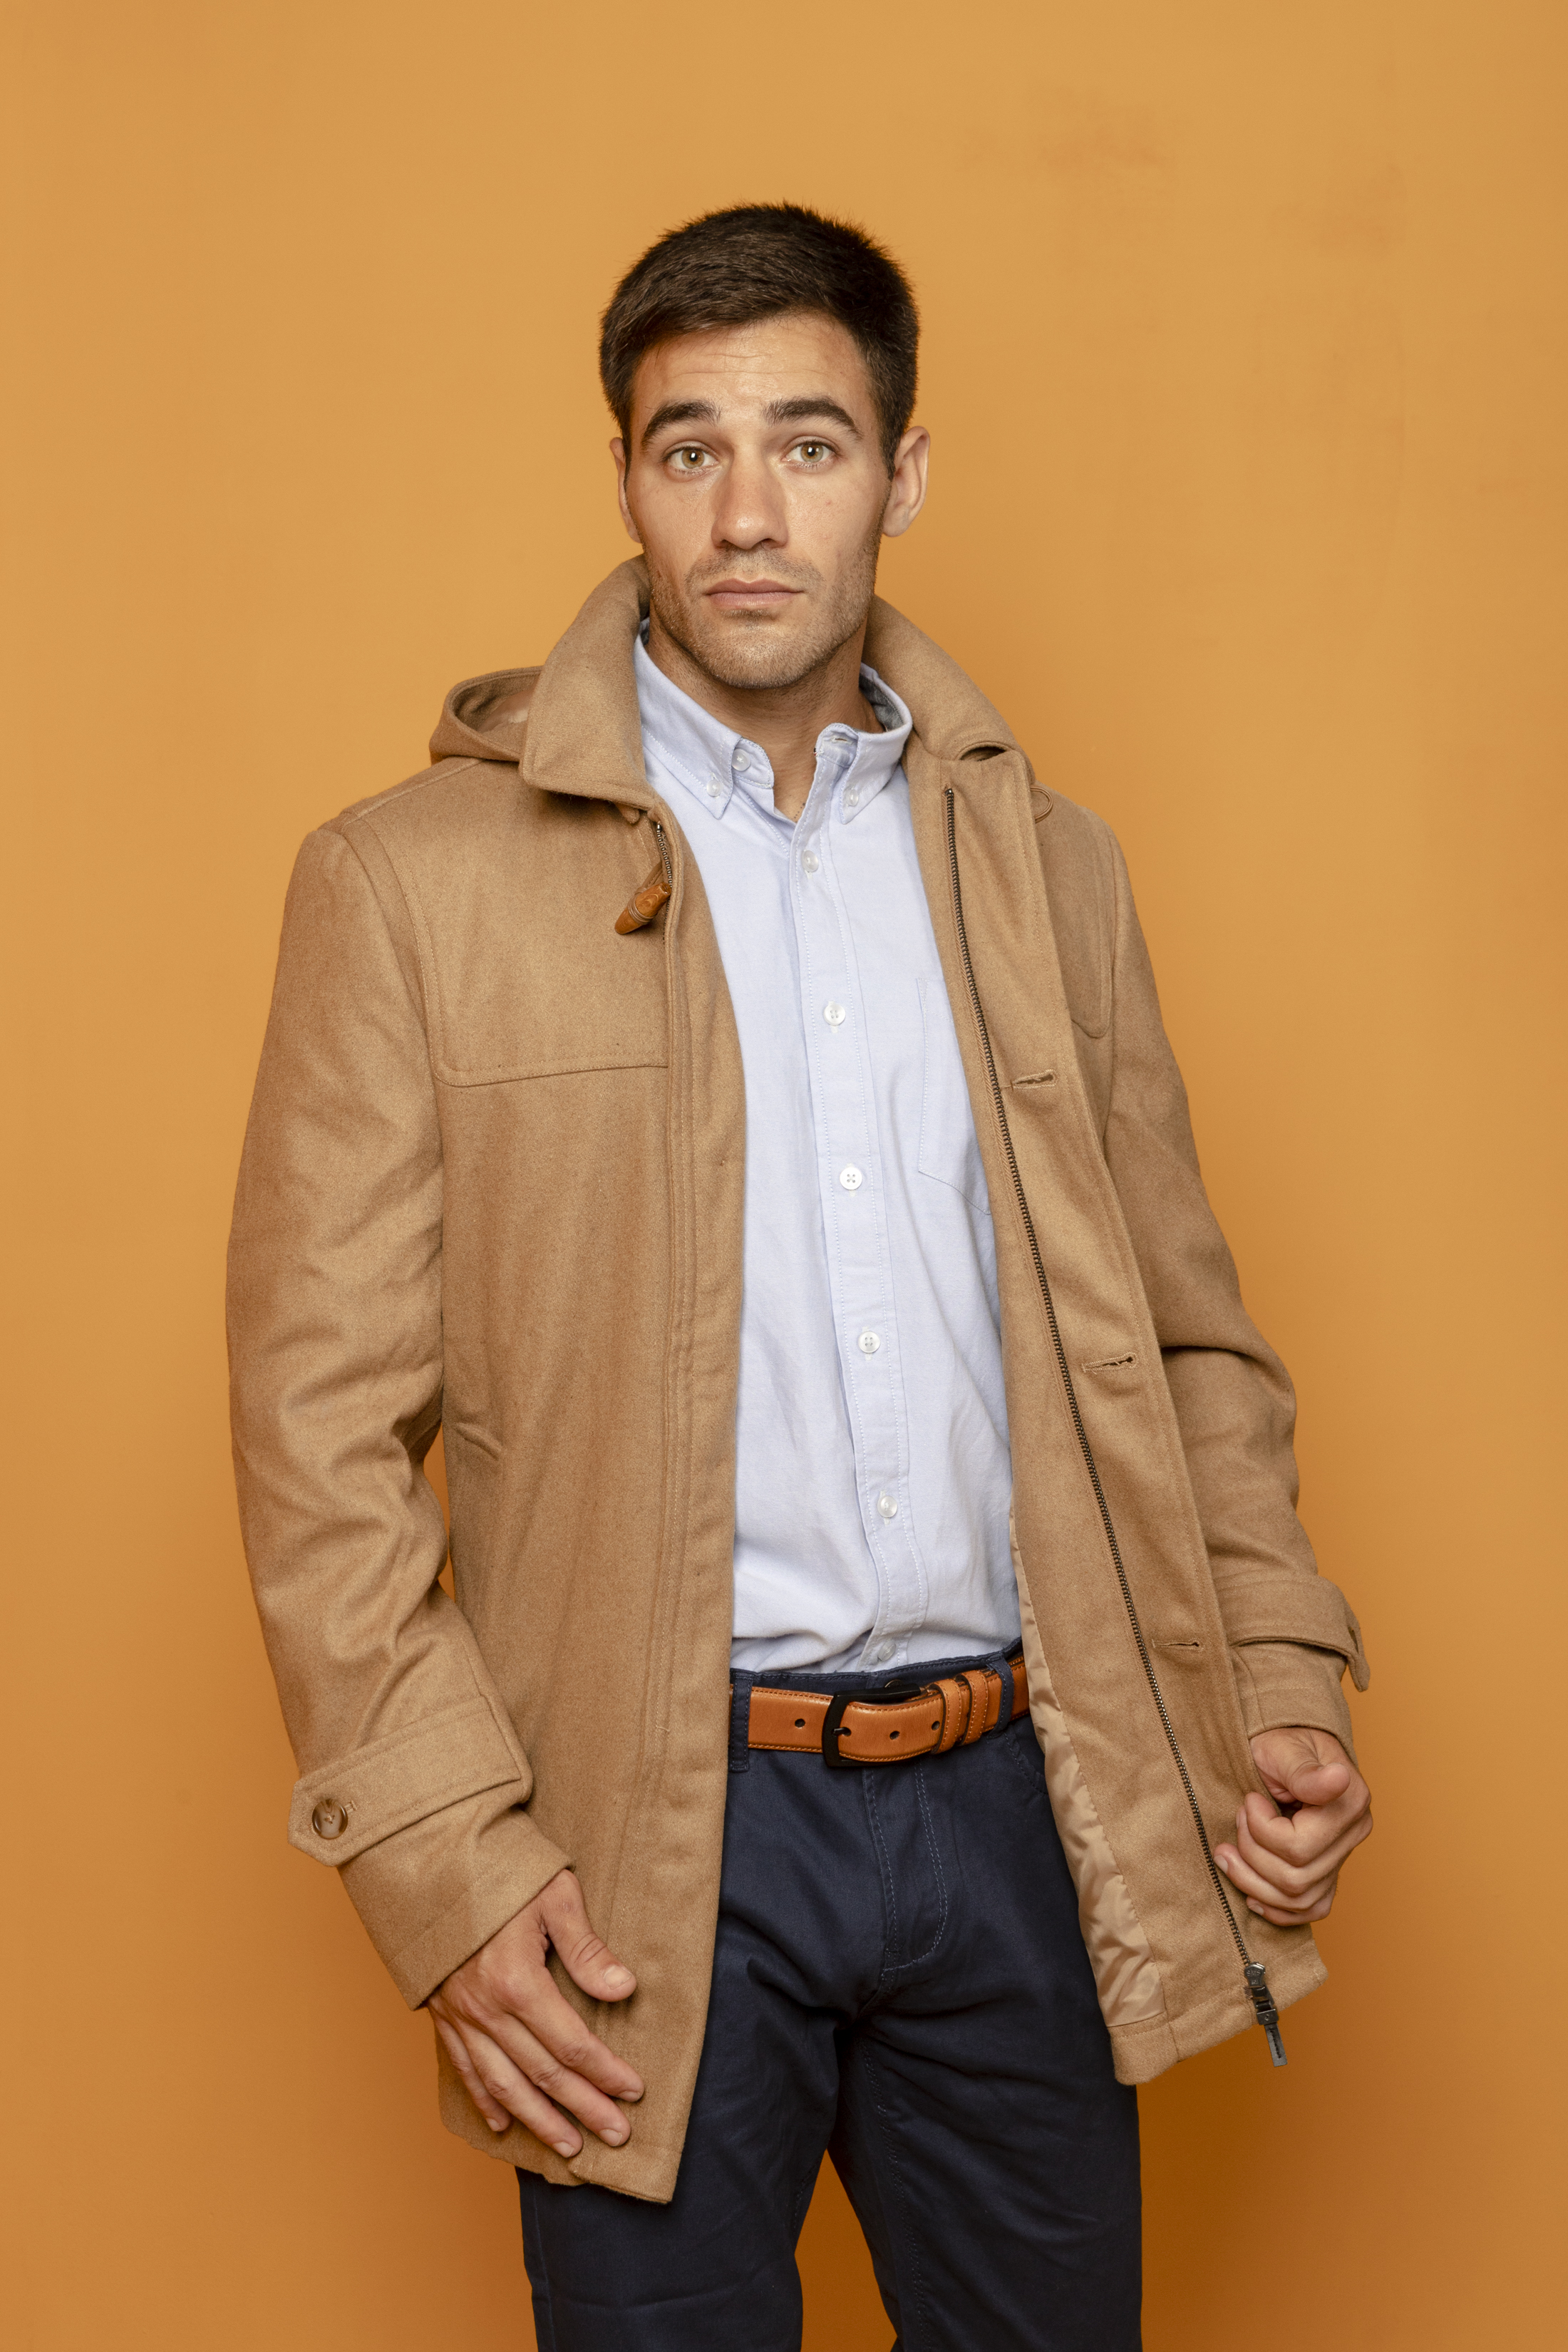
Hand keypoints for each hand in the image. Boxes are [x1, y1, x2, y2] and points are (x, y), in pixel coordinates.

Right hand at [428, 1868, 642, 2155]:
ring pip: (504, 2083)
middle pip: (542, 2073)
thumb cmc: (500, 1869)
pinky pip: (465, 2067)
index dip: (605, 2071)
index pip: (571, 2043)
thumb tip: (625, 1990)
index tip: (634, 2091)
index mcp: (517, 1980)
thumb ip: (587, 1949)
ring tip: (569, 2147)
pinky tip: (503, 2124)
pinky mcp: (442, 2012)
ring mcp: (460, 2014)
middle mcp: (485, 2008)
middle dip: (583, 2107)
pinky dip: (485, 2100)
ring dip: (539, 2120)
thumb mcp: (554, 1895)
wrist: (433, 1857)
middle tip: (617, 2136)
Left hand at [1214, 1728, 1371, 1927]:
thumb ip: (1305, 1773)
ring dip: (1252, 1881)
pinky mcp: (1327, 1870)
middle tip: (1238, 1817)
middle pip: (1295, 1879)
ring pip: (1298, 1899)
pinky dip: (1278, 1908)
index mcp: (1350, 1802)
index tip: (1249, 1799)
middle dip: (1252, 1851)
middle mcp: (1353, 1834)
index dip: (1261, 1829)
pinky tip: (1252, 1896)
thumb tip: (1339, 1778)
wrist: (1282, 1743)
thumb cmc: (1280, 1741)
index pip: (1298, 1847)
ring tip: (1230, 1850)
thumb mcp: (1283, 1748)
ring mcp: (1341, 1855)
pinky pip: (1310, 1909)